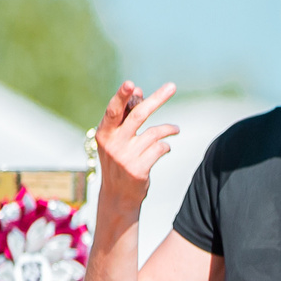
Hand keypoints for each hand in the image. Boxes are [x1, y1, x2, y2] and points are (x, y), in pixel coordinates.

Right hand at [92, 80, 178, 220]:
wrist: (118, 196)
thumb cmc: (119, 161)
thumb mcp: (117, 139)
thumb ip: (126, 116)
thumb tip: (138, 91)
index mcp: (104, 133)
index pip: (113, 110)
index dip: (122, 96)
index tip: (131, 84)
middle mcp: (112, 144)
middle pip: (138, 115)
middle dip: (156, 99)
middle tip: (172, 87)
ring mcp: (125, 157)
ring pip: (154, 132)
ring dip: (168, 129)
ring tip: (176, 129)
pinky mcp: (138, 170)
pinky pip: (159, 149)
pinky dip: (165, 146)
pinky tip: (166, 148)